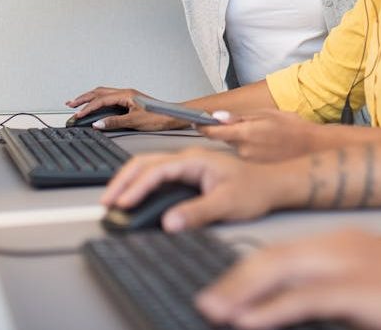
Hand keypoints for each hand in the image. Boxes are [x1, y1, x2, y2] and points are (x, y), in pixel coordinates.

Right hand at [66, 86, 179, 130]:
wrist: (173, 116)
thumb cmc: (159, 117)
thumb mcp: (135, 121)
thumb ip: (115, 122)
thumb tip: (98, 124)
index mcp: (126, 94)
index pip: (100, 100)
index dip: (87, 108)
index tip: (77, 115)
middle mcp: (126, 92)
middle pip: (99, 92)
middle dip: (83, 98)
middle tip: (70, 104)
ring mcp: (128, 96)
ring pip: (103, 93)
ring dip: (90, 98)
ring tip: (77, 103)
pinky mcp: (130, 101)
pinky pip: (109, 98)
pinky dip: (98, 101)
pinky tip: (95, 105)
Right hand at [101, 148, 292, 230]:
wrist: (274, 185)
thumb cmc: (256, 189)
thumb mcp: (227, 204)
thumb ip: (197, 212)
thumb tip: (170, 222)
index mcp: (195, 159)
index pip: (156, 170)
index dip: (136, 187)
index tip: (122, 204)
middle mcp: (189, 158)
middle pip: (145, 162)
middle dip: (123, 180)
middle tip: (106, 201)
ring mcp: (188, 165)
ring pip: (149, 166)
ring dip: (129, 181)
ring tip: (114, 199)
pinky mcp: (189, 174)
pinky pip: (157, 175)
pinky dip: (140, 184)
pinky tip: (134, 195)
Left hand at [197, 229, 380, 329]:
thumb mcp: (377, 287)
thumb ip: (340, 295)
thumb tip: (304, 311)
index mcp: (343, 244)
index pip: (281, 252)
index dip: (246, 272)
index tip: (222, 291)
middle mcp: (342, 246)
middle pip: (272, 257)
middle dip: (235, 280)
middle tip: (205, 301)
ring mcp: (352, 265)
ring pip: (281, 272)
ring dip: (243, 294)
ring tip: (215, 310)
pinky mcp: (362, 290)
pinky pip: (306, 298)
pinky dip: (273, 309)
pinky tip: (251, 321)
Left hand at [198, 109, 326, 161]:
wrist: (313, 149)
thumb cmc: (293, 129)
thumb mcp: (267, 114)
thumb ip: (240, 117)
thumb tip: (218, 117)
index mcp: (246, 133)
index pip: (213, 132)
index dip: (203, 126)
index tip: (197, 122)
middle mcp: (244, 150)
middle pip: (224, 140)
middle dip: (228, 132)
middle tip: (245, 125)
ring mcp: (250, 162)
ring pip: (236, 148)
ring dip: (242, 142)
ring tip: (262, 137)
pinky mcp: (255, 169)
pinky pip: (246, 157)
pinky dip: (251, 151)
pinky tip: (266, 147)